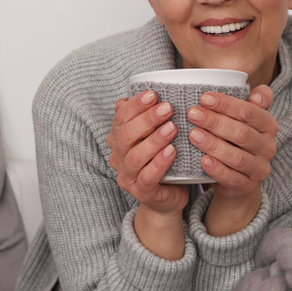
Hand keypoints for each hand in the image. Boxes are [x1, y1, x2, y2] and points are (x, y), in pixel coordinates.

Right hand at [106, 90, 188, 215]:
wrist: (168, 196)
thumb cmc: (163, 160)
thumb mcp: (154, 136)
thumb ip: (145, 118)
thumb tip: (127, 97)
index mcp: (118, 140)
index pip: (121, 118)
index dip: (135, 105)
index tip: (154, 94)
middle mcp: (118, 158)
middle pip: (126, 135)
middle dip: (147, 119)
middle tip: (168, 108)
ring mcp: (128, 177)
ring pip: (135, 156)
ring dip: (154, 140)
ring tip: (173, 128)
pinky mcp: (143, 193)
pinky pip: (148, 177)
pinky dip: (159, 163)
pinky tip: (172, 151)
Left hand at [185, 85, 277, 233]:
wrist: (238, 181)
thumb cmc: (236, 143)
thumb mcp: (244, 122)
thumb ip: (249, 105)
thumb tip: (258, 91)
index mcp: (269, 126)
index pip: (249, 112)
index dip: (226, 104)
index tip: (203, 97)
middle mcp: (268, 147)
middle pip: (242, 133)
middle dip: (215, 122)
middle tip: (192, 113)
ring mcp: (259, 169)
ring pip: (237, 156)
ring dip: (213, 144)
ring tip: (193, 135)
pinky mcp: (247, 186)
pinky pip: (232, 178)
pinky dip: (217, 169)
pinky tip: (202, 160)